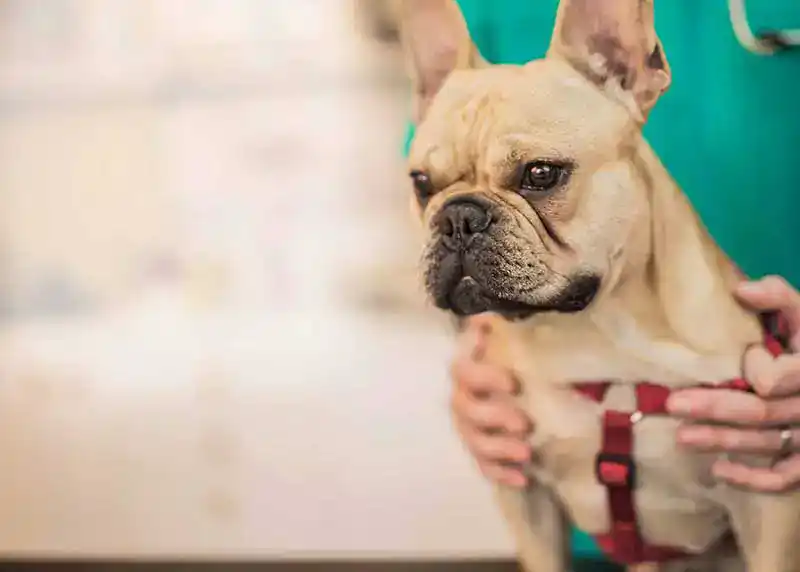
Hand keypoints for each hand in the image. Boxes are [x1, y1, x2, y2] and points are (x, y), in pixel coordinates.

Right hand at [450, 315, 531, 486]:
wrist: (525, 388)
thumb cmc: (518, 360)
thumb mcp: (516, 340)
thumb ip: (500, 329)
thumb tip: (482, 319)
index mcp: (469, 371)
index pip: (463, 370)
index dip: (483, 377)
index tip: (513, 383)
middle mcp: (463, 399)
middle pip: (466, 409)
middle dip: (494, 417)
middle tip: (525, 423)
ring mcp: (470, 428)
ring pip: (473, 441)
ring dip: (498, 448)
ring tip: (526, 452)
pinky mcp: (482, 452)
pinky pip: (484, 466)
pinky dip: (501, 474)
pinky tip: (522, 478)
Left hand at [667, 275, 799, 491]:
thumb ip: (779, 297)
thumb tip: (741, 289)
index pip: (776, 378)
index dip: (757, 369)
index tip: (742, 356)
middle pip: (760, 412)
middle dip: (714, 408)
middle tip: (672, 404)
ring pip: (764, 443)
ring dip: (721, 441)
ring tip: (681, 437)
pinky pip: (784, 477)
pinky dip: (753, 479)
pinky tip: (719, 470)